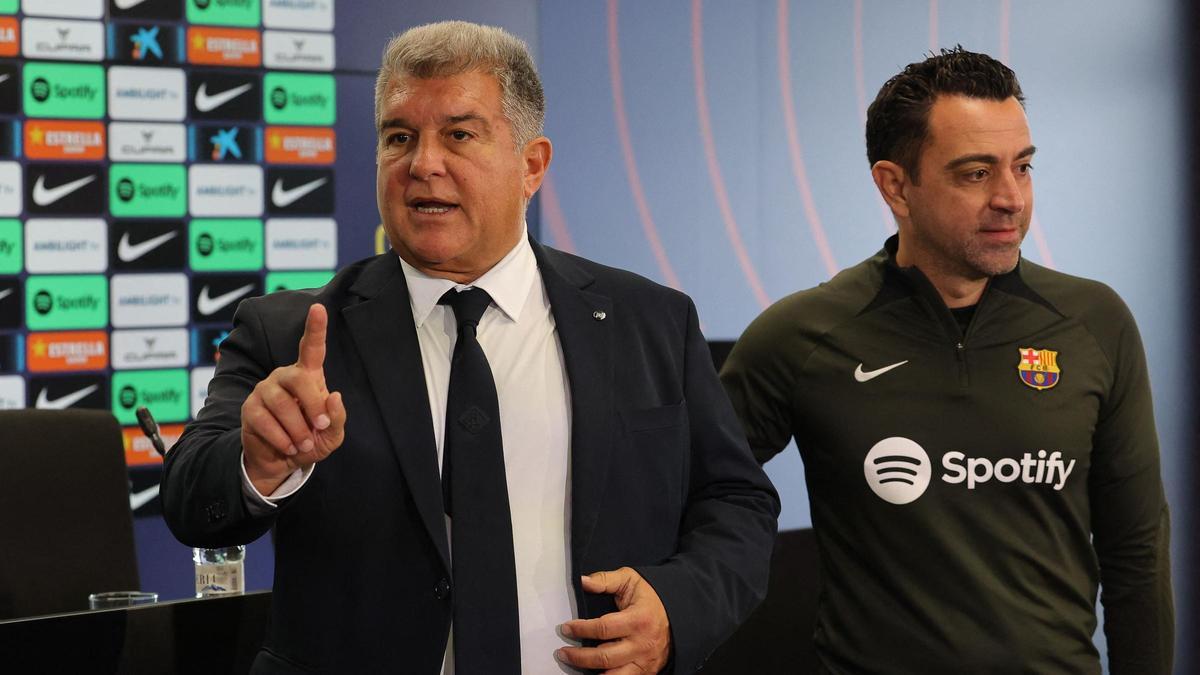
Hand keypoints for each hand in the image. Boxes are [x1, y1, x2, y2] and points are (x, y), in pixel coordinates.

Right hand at [242, 303, 345, 493]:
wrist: (282, 461)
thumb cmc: (311, 440)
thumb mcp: (332, 434)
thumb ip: (337, 418)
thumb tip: (334, 396)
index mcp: (309, 376)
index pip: (312, 348)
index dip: (315, 328)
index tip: (318, 308)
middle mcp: (284, 377)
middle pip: (299, 379)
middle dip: (313, 405)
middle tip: (320, 427)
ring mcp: (265, 390)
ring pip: (283, 404)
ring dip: (298, 430)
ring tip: (304, 444)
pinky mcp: (250, 408)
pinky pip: (266, 421)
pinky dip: (282, 439)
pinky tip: (288, 447)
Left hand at [556, 567, 670, 673]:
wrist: (679, 613)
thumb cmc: (651, 597)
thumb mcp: (630, 581)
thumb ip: (605, 580)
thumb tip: (583, 581)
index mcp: (638, 619)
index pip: (604, 628)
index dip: (581, 629)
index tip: (566, 628)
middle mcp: (642, 644)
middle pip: (604, 657)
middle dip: (579, 657)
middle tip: (563, 652)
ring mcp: (645, 661)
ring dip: (589, 673)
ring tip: (573, 665)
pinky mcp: (646, 671)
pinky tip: (593, 674)